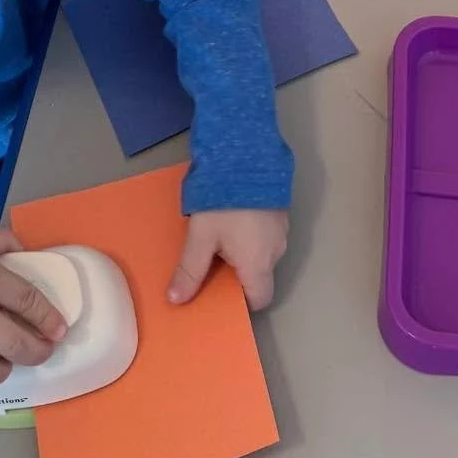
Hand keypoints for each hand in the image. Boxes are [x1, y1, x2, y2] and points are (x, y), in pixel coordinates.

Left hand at [167, 209, 288, 310]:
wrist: (246, 157)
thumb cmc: (223, 202)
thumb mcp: (201, 237)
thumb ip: (190, 270)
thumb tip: (176, 300)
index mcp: (258, 264)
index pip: (259, 299)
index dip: (240, 301)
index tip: (218, 292)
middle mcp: (276, 252)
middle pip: (259, 275)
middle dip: (237, 274)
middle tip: (210, 262)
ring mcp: (281, 230)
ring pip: (263, 253)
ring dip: (244, 252)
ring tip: (218, 237)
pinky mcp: (280, 211)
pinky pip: (266, 234)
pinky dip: (251, 235)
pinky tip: (233, 219)